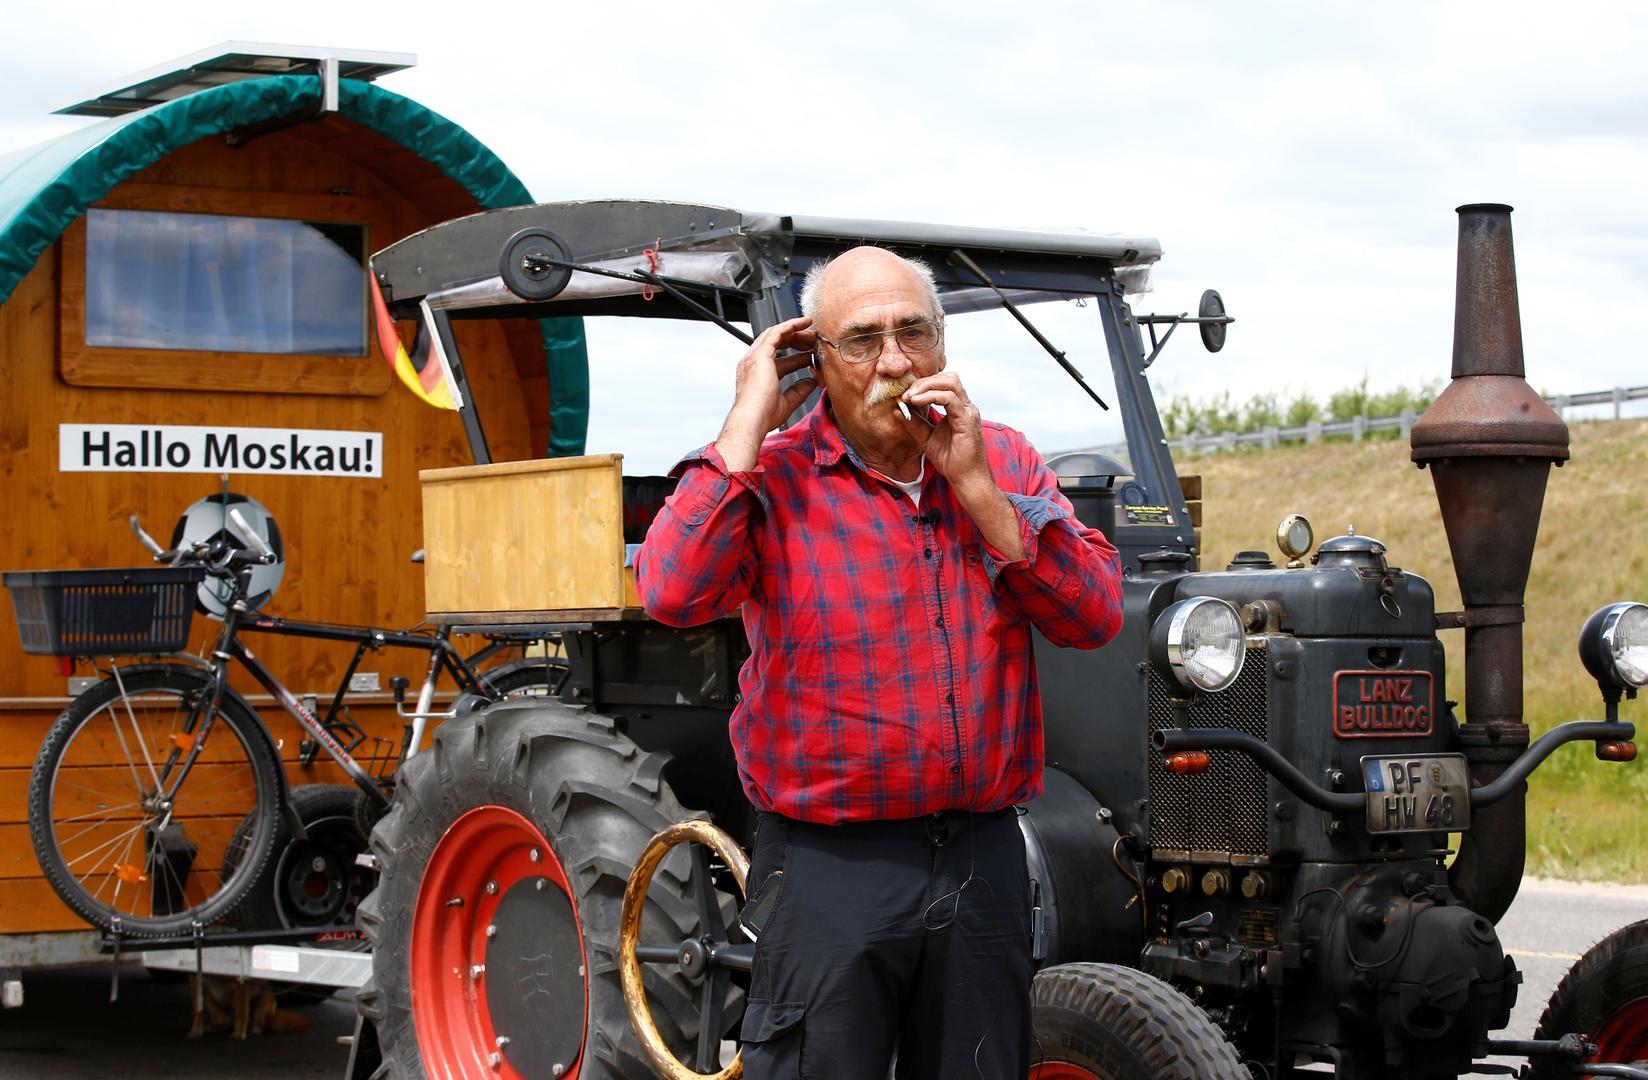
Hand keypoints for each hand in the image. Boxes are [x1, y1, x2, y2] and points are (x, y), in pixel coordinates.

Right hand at [716, 318, 817, 470]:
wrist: (753, 419)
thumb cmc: (763, 416)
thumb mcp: (786, 402)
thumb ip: (798, 391)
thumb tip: (811, 382)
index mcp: (756, 375)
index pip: (778, 360)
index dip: (795, 356)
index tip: (810, 356)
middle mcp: (752, 363)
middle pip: (776, 343)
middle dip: (796, 340)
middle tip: (813, 342)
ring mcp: (754, 357)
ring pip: (776, 334)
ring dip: (795, 331)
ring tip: (812, 331)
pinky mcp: (760, 354)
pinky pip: (777, 332)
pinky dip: (791, 325)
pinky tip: (804, 323)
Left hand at [899, 372, 1025, 559]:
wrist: (965, 478)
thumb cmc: (951, 461)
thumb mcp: (926, 438)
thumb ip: (914, 423)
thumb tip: (897, 409)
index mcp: (958, 408)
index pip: (944, 383)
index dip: (924, 384)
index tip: (905, 395)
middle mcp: (966, 406)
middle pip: (948, 377)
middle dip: (924, 381)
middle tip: (906, 393)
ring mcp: (968, 411)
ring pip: (950, 382)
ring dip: (926, 386)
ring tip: (910, 397)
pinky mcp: (967, 420)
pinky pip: (949, 398)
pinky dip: (931, 396)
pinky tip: (917, 402)